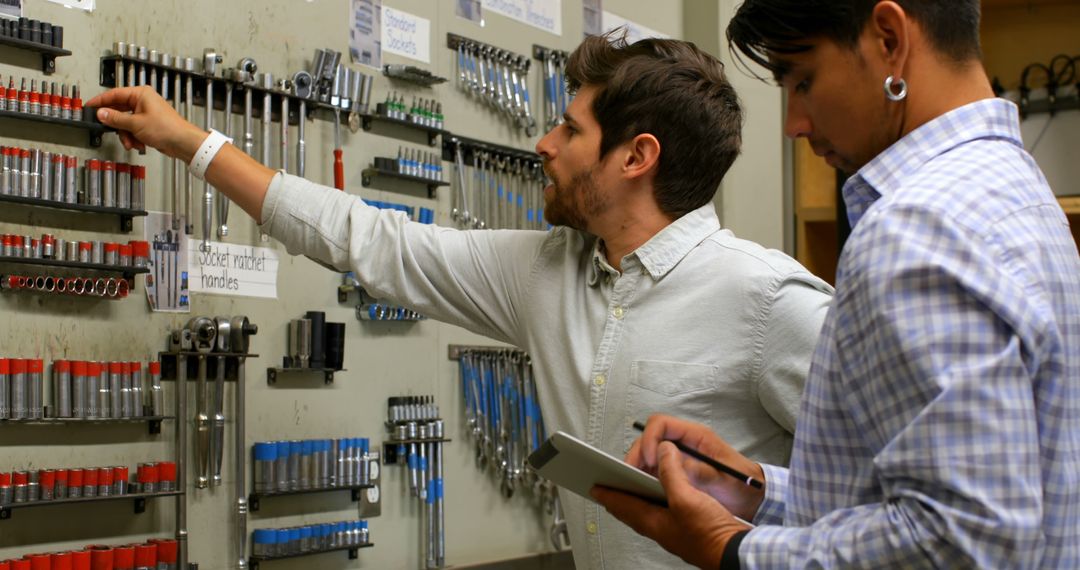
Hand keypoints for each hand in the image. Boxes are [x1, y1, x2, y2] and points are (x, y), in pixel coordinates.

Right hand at [87, 86, 206, 161]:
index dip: (100, 101)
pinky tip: (137, 144)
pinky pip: (133, 129)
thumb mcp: (135, 123)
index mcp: (140, 94)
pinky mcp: (148, 124)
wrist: (183, 143)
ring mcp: (146, 113)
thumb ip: (115, 119)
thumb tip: (101, 113)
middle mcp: (143, 101)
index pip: (114, 94)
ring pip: (125, 122)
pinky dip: (133, 138)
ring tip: (130, 142)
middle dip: (116, 124)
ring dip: (125, 134)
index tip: (89, 107)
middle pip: (119, 110)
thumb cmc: (166, 128)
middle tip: (108, 129)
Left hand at [592, 441, 751, 568]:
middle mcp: (659, 528)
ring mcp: (673, 530)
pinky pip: (664, 512)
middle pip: (632, 510)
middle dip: (619, 497)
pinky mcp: (687, 528)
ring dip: (637, 498)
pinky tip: (665, 493)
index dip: (607, 493)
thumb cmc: (709, 532)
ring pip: (647, 512)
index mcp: (652, 522)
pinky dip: (657, 500)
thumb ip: (671, 472)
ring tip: (632, 485)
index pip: (622, 505)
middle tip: (609, 484)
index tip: (593, 486)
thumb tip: (663, 450)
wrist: (734, 552)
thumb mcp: (686, 497)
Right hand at [628, 414, 764, 520]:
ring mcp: (676, 456)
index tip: (650, 460)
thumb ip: (695, 468)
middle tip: (632, 474)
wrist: (751, 499)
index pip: (660, 424)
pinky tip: (641, 489)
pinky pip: (652, 469)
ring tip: (633, 483)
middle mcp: (682, 442)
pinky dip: (644, 476)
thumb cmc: (740, 483)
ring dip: (638, 465)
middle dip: (638, 453)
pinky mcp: (674, 471)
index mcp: (694, 436)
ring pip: (648, 452)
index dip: (650, 438)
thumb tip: (668, 460)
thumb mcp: (719, 477)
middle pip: (649, 437)